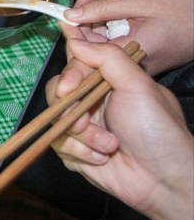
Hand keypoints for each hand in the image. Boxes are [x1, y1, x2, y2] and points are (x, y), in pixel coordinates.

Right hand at [49, 40, 192, 219]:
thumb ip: (108, 57)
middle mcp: (94, 101)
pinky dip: (79, 152)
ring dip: (81, 135)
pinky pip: (59, 145)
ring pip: (56, 120)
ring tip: (108, 145)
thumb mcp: (138, 85)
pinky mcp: (76, 151)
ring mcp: (84, 127)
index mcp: (110, 82)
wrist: (162, 180)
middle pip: (58, 92)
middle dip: (71, 108)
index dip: (70, 73)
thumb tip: (76, 39)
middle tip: (84, 121)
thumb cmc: (158, 130)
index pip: (77, 64)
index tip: (69, 86)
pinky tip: (101, 158)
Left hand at [64, 0, 193, 75]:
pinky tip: (108, 9)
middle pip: (89, 49)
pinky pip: (113, 47)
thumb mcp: (141, 3)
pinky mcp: (139, 62)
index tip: (62, 12)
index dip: (70, 32)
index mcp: (129, 54)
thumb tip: (72, 14)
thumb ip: (104, 10)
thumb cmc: (184, 10)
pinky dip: (106, 27)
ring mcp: (135, 66)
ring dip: (93, 21)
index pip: (84, 51)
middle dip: (81, 22)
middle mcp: (130, 66)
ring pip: (99, 46)